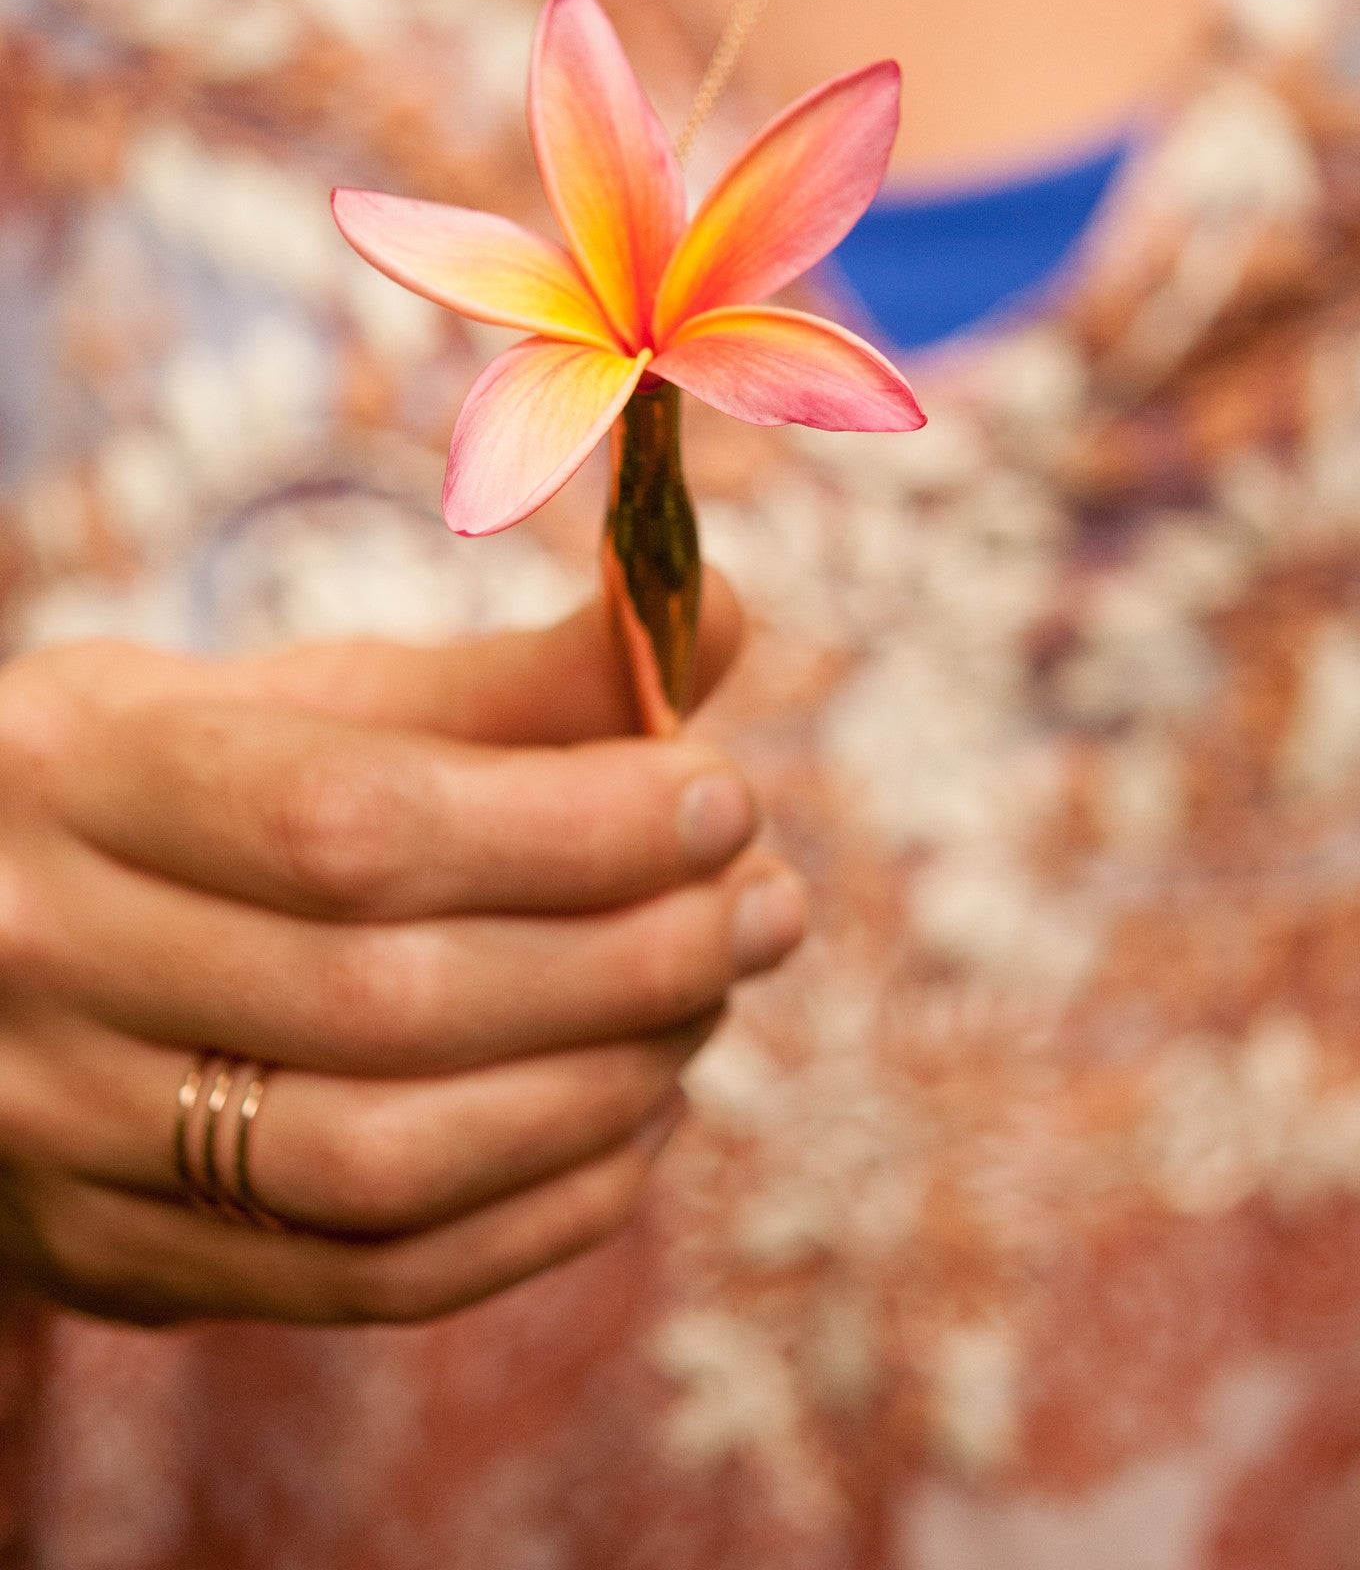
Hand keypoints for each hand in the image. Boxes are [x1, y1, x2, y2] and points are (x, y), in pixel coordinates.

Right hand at [0, 579, 803, 1325]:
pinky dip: (534, 1219)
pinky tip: (631, 1132)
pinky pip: (360, 1280)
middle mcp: (40, 964)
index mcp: (78, 778)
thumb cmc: (168, 790)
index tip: (722, 800)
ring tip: (704, 1007)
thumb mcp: (287, 708)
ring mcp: (58, 1136)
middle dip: (622, 959)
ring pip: (378, 1163)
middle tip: (764, 909)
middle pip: (383, 1001)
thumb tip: (722, 615)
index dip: (568, 824)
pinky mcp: (112, 1261)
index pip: (352, 825)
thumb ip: (500, 684)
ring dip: (595, 1093)